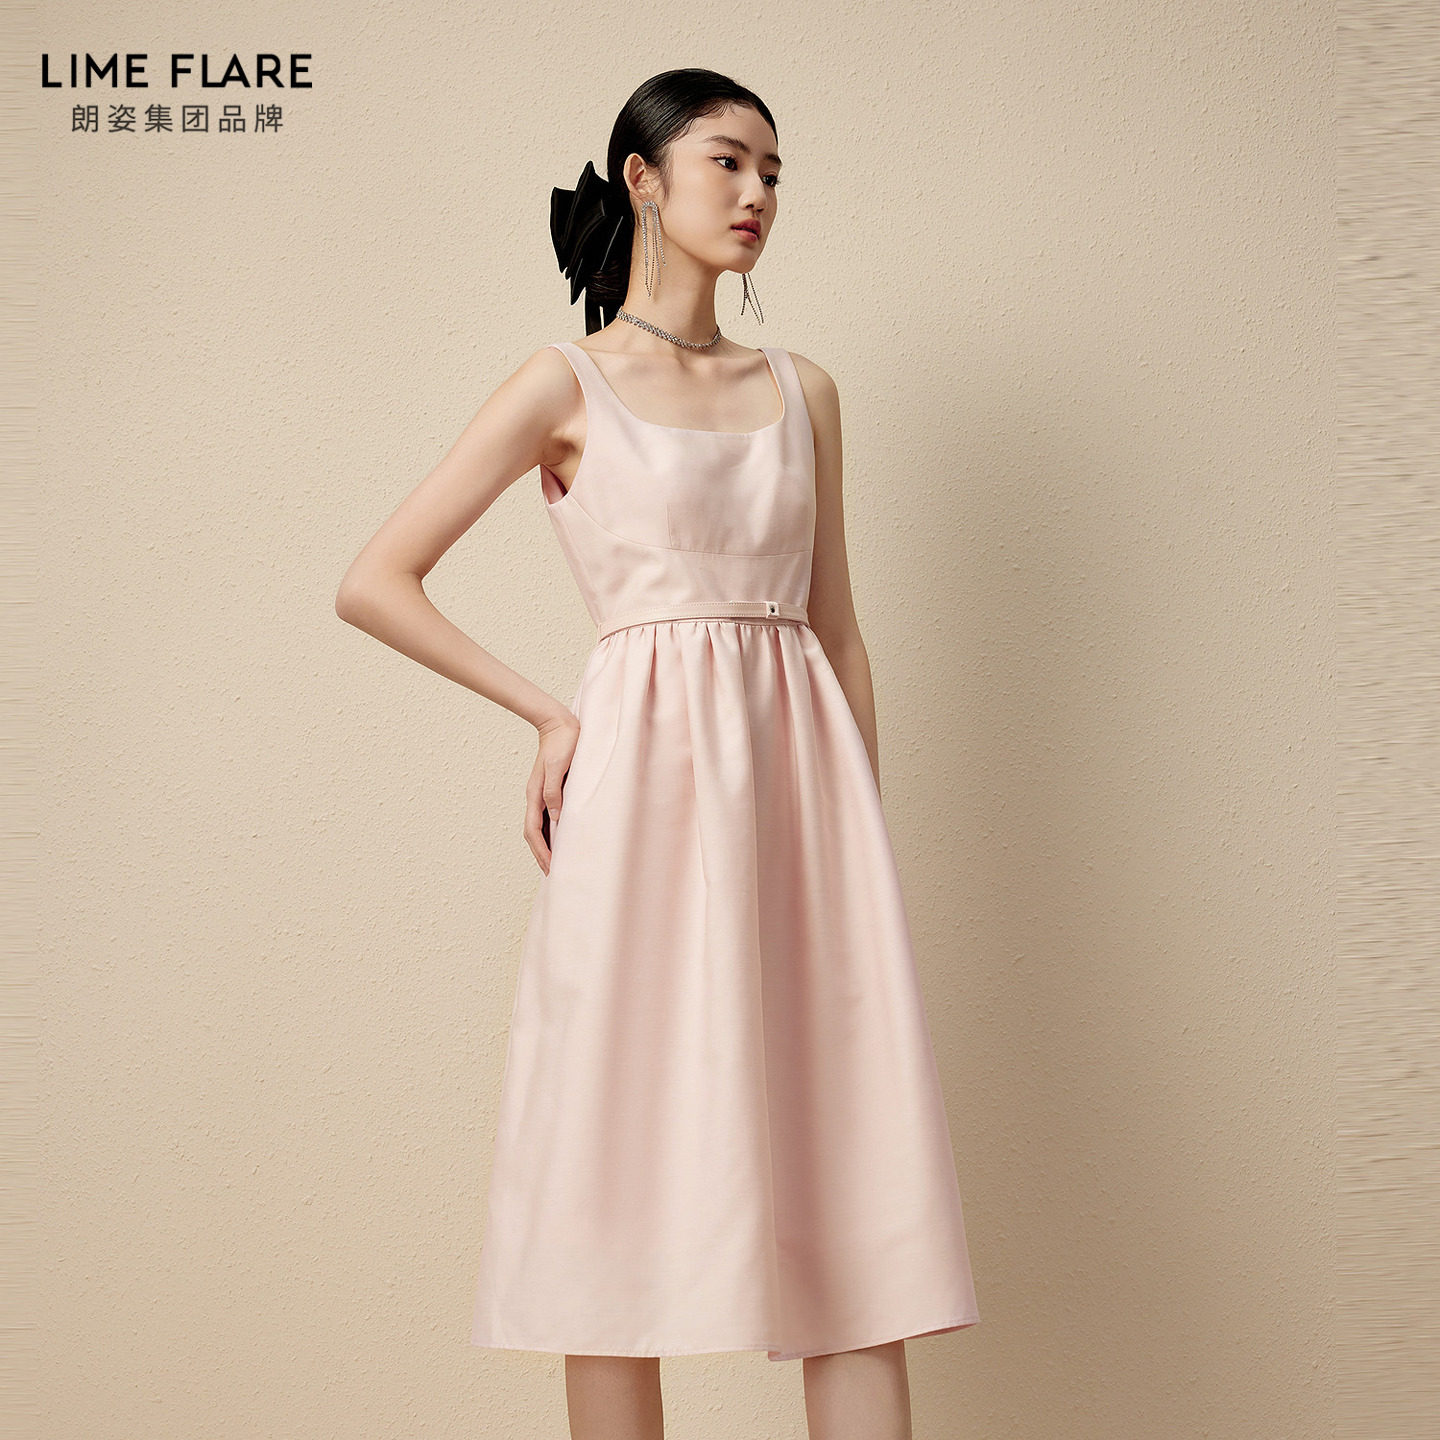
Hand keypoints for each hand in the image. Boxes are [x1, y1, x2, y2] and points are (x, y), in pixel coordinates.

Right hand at [525, 714, 579, 874]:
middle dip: (541, 855)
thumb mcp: (559, 766)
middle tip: (552, 875)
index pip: (533, 831)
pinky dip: (551, 833)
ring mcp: (542, 794)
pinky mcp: (551, 790)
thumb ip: (555, 791)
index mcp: (535, 794)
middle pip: (533, 834)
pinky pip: (547, 818)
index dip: (541, 851)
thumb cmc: (563, 742)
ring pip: (539, 828)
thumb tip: (554, 817)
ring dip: (545, 846)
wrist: (559, 723)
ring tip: (555, 863)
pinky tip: (560, 839)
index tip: (550, 867)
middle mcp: (536, 797)